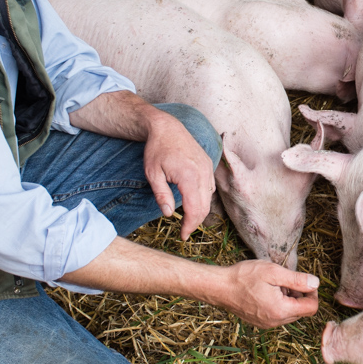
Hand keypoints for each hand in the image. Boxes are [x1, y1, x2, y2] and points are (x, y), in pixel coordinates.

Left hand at [142, 111, 215, 239]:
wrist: (167, 127)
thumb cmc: (157, 149)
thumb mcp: (153, 174)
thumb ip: (162, 195)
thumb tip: (169, 214)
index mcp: (188, 176)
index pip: (194, 209)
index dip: (189, 226)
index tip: (183, 236)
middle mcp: (202, 173)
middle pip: (205, 206)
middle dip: (195, 222)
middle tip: (184, 231)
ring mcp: (207, 168)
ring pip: (209, 197)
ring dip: (201, 211)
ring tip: (189, 219)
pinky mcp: (208, 164)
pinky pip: (210, 187)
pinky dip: (205, 198)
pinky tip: (195, 201)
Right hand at [215, 261, 319, 327]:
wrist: (219, 287)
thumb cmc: (244, 277)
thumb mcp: (274, 272)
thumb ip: (297, 280)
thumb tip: (316, 283)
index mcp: (281, 310)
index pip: (312, 308)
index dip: (313, 292)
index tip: (305, 281)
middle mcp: (275, 322)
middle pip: (302, 311)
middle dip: (300, 296)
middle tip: (286, 281)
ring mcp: (267, 324)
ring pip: (290, 314)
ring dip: (289, 300)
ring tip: (275, 285)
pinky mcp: (260, 323)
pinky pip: (278, 315)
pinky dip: (279, 304)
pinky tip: (267, 292)